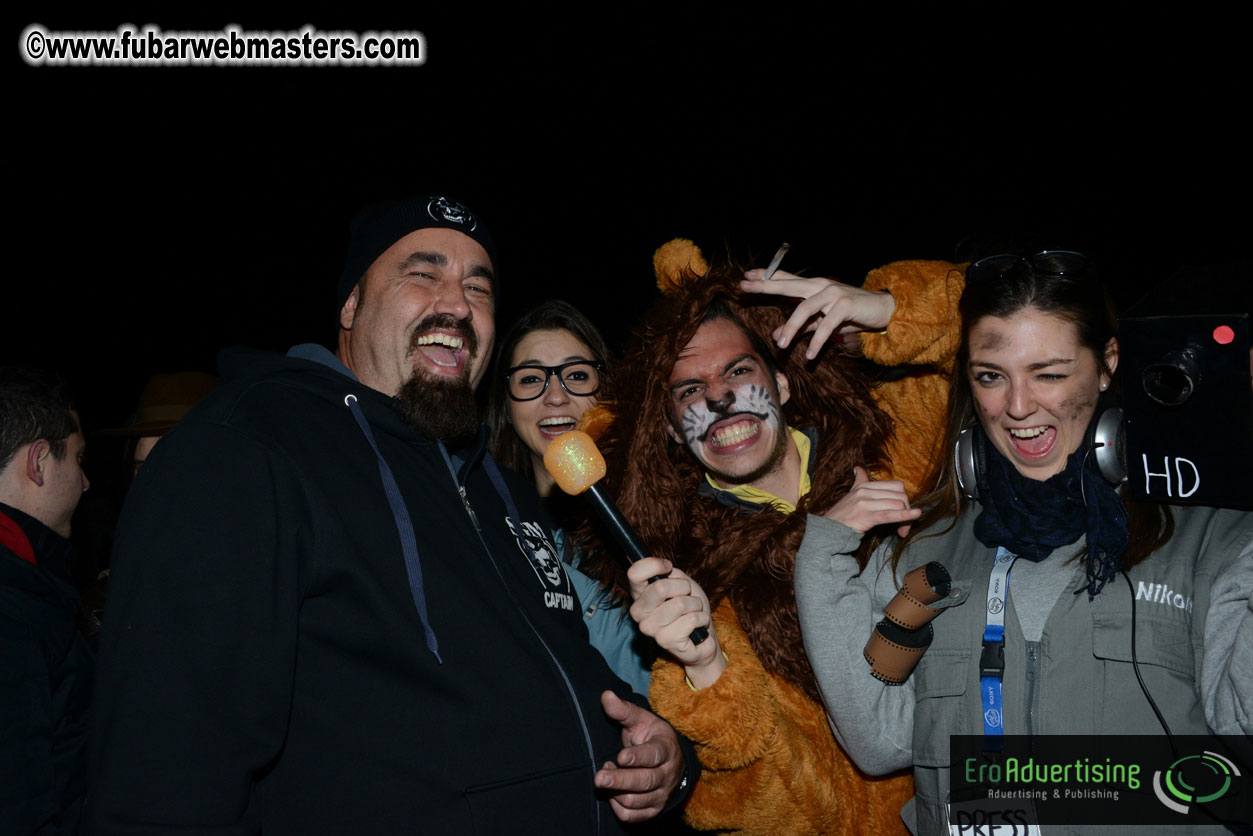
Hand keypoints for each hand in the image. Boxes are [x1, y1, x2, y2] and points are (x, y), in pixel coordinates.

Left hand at [594, 691, 685, 821]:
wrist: (671, 760)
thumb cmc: (651, 736)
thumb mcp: (641, 720)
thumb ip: (623, 710)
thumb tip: (605, 695)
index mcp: (666, 748)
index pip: (654, 755)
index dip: (638, 757)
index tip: (620, 757)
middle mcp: (667, 774)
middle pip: (644, 782)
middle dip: (620, 781)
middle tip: (599, 778)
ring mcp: (661, 794)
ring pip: (636, 801)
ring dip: (616, 791)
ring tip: (606, 773)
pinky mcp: (654, 809)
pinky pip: (633, 816)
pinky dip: (618, 807)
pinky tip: (611, 793)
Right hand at [627, 557, 723, 686]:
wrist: (703, 637)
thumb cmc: (689, 608)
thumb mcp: (679, 582)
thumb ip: (667, 572)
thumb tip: (659, 562)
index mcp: (638, 595)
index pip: (634, 573)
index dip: (655, 565)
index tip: (668, 567)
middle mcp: (638, 612)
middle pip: (661, 588)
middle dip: (684, 588)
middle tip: (687, 596)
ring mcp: (650, 629)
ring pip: (680, 604)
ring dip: (695, 605)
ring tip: (693, 612)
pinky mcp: (665, 641)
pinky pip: (691, 619)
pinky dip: (701, 619)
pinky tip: (697, 626)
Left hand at [740, 269, 895, 358]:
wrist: (883, 309)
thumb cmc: (851, 314)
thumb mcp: (822, 321)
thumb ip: (801, 326)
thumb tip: (776, 335)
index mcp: (814, 286)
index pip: (785, 278)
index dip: (766, 276)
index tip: (746, 275)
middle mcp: (820, 286)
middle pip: (788, 284)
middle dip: (764, 285)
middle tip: (744, 287)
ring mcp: (833, 293)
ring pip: (805, 308)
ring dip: (791, 328)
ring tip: (781, 345)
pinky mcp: (846, 304)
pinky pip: (826, 325)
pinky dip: (817, 342)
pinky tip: (810, 355)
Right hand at [822, 466, 919, 536]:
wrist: (827, 530)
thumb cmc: (842, 515)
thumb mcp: (850, 494)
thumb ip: (859, 481)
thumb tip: (858, 468)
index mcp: (865, 485)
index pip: (896, 486)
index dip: (904, 499)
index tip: (903, 512)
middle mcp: (865, 491)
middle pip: (900, 495)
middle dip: (907, 510)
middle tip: (904, 526)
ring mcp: (865, 503)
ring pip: (898, 504)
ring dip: (906, 519)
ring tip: (902, 531)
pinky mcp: (865, 516)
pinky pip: (890, 514)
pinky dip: (906, 516)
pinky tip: (916, 515)